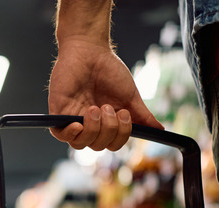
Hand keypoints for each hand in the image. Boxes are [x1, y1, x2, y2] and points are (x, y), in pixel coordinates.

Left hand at [48, 38, 162, 150]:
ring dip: (93, 130)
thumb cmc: (109, 70)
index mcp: (106, 123)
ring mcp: (73, 119)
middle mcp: (90, 124)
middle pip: (98, 146)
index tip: (125, 114)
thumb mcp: (130, 95)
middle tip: (109, 107)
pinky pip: (60, 135)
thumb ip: (142, 115)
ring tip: (95, 108)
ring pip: (80, 144)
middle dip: (108, 130)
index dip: (120, 136)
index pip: (112, 144)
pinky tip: (78, 124)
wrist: (89, 50)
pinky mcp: (58, 112)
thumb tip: (160, 131)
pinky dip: (70, 134)